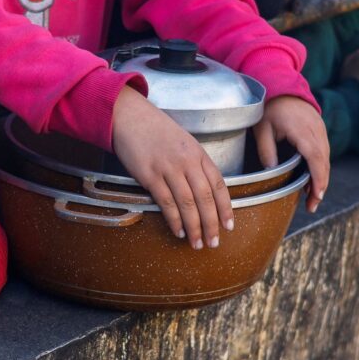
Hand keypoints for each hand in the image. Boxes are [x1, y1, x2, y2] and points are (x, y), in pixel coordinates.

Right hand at [112, 86, 232, 249]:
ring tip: (197, 243)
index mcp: (198, 153)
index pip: (218, 184)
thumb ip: (195, 163)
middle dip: (212, 224)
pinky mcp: (149, 175)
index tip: (229, 225)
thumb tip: (204, 191)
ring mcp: (168, 168)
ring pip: (188, 203)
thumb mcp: (183, 142)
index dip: (226, 207)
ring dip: (194, 227)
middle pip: (205, 198)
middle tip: (214, 243)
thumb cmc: (155, 130)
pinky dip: (174, 220)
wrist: (129, 116)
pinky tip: (179, 231)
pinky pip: (166, 202)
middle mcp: (186, 161)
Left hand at [252, 96, 329, 212]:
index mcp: (302, 130)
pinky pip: (323, 152)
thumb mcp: (262, 128)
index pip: (315, 157)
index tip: (317, 196)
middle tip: (311, 206)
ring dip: (321, 178)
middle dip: (320, 185)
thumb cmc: (268, 107)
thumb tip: (271, 173)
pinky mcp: (320, 130)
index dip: (318, 178)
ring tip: (312, 198)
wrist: (280, 84)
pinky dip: (320, 167)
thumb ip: (267, 150)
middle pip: (324, 162)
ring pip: (326, 158)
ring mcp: (320, 129)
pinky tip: (312, 180)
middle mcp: (316, 130)